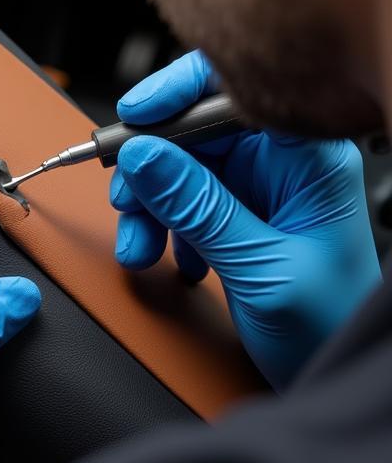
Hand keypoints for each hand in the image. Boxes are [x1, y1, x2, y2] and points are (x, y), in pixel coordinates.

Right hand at [111, 51, 381, 390]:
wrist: (335, 373)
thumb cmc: (332, 325)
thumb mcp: (259, 266)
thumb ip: (197, 207)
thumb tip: (142, 155)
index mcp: (305, 157)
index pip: (235, 89)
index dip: (179, 91)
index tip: (136, 118)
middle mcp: (278, 163)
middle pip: (191, 129)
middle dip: (150, 165)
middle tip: (127, 197)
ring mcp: (255, 187)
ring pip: (176, 166)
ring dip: (147, 205)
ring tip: (141, 245)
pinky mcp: (233, 214)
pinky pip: (178, 200)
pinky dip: (160, 227)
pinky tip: (171, 258)